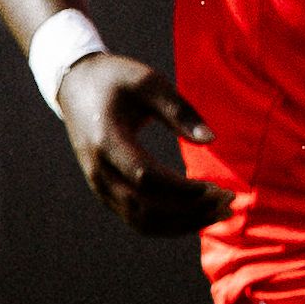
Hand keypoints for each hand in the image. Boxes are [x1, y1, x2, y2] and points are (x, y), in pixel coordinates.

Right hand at [58, 51, 231, 236]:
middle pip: (145, 209)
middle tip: (228, 201)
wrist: (76, 86)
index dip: (182, 189)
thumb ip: (179, 111)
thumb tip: (211, 139)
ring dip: (183, 223)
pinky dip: (170, 224)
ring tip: (219, 213)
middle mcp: (99, 171)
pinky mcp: (106, 193)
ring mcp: (100, 186)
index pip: (146, 178)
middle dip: (190, 211)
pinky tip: (197, 214)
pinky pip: (138, 220)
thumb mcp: (149, 83)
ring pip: (142, 222)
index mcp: (106, 141)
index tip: (217, 187)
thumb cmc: (116, 80)